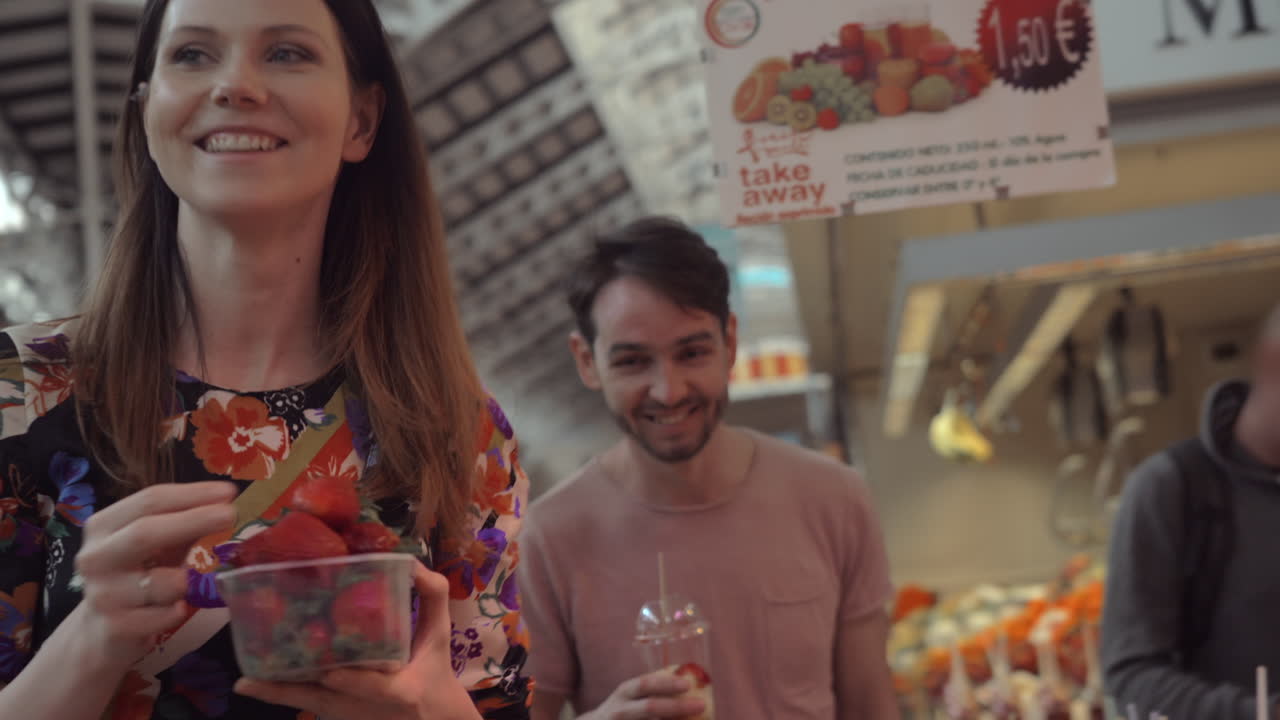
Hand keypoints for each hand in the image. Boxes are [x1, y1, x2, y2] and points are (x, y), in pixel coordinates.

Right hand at [70, 481, 237, 669]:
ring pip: (162, 582)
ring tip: (187, 584)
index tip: (228, 492)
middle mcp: (95, 558)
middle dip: (193, 520)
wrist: (102, 633)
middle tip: (231, 514)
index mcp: (103, 527)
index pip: (148, 501)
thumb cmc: (137, 577)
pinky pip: (165, 615)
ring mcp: (102, 595)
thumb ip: (183, 523)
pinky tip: (175, 609)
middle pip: (145, 532)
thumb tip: (224, 500)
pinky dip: (178, 610)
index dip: (191, 494)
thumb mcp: (157, 546)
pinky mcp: (115, 628)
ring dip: (186, 581)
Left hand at [234, 562, 479, 719]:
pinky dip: (281, 694)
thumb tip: (409, 562)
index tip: (332, 674)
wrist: (432, 717)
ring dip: (278, 694)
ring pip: (310, 707)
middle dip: (293, 691)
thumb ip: (433, 597)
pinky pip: (306, 705)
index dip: (353, 683)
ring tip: (247, 681)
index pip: (376, 690)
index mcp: (402, 691)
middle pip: (326, 704)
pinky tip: (252, 683)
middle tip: (255, 679)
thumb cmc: (435, 670)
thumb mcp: (441, 634)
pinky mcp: (339, 717)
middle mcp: (368, 710)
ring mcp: (350, 717)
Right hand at [581, 672, 706, 719]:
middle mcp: (621, 710)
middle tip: (701, 705)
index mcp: (625, 692)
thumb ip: (653, 690)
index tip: (687, 685)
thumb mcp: (631, 696)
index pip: (646, 684)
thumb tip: (691, 683)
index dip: (666, 684)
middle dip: (678, 707)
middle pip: (650, 707)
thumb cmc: (624, 710)